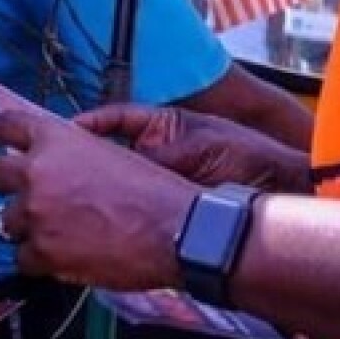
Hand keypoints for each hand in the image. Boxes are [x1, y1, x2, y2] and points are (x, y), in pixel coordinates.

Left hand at [0, 109, 199, 289]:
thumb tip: (50, 159)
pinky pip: (22, 258)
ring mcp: (36, 214)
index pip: (5, 125)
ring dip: (25, 226)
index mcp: (56, 139)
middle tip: (22, 194)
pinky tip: (63, 256)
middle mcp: (37, 172)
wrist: (176, 229)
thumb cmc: (153, 192)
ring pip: (4, 221)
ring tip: (55, 231)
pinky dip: (39, 259)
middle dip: (2, 184)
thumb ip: (72, 152)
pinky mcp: (42, 252)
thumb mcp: (110, 153)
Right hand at [74, 104, 310, 193]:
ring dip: (100, 188)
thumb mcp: (197, 147)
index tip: (66, 131)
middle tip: (61, 167)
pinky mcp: (166, 207)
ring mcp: (160, 179)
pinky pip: (135, 208)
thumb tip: (118, 167)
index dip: (90, 124)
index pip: (115, 119)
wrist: (278, 187)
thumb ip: (157, 155)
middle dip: (85, 160)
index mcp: (161, 126)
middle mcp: (156, 151)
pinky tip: (103, 219)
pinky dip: (119, 213)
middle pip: (109, 153)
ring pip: (119, 182)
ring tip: (76, 195)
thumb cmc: (247, 154)